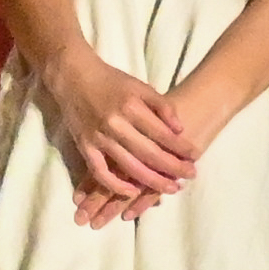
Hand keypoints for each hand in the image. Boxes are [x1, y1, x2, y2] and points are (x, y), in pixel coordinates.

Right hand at [38, 45, 196, 216]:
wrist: (73, 77)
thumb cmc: (110, 80)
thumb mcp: (139, 86)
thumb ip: (161, 105)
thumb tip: (180, 128)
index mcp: (131, 106)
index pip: (161, 132)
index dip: (180, 146)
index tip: (196, 155)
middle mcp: (116, 124)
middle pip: (149, 153)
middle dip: (173, 167)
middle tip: (190, 176)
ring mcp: (99, 138)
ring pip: (129, 166)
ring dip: (152, 180)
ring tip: (171, 188)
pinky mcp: (85, 147)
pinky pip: (101, 172)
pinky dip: (116, 185)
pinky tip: (132, 192)